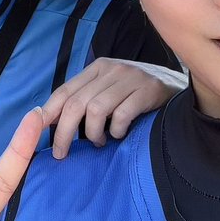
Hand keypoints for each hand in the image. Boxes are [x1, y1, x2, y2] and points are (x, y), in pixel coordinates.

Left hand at [41, 58, 184, 158]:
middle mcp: (112, 69)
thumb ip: (87, 98)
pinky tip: (120, 135)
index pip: (65, 90)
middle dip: (63, 132)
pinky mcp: (149, 90)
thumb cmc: (140, 94)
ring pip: (96, 110)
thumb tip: (52, 121)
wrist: (181, 87)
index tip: (38, 131)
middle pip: (76, 103)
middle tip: (62, 153)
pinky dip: (116, 130)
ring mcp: (131, 78)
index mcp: (98, 68)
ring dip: (92, 133)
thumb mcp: (111, 89)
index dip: (48, 112)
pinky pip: (122, 115)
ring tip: (100, 141)